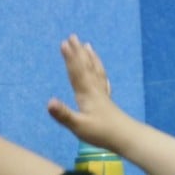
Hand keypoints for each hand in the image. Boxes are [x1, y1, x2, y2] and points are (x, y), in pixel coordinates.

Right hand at [46, 34, 126, 148]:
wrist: (126, 137)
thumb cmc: (100, 133)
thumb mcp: (78, 126)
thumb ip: (63, 114)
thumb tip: (48, 102)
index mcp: (86, 94)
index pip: (76, 72)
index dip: (70, 58)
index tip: (64, 43)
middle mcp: (94, 89)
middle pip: (85, 67)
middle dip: (78, 52)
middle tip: (73, 36)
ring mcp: (102, 94)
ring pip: (95, 71)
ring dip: (90, 57)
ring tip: (88, 46)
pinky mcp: (107, 100)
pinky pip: (103, 80)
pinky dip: (100, 71)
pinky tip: (101, 71)